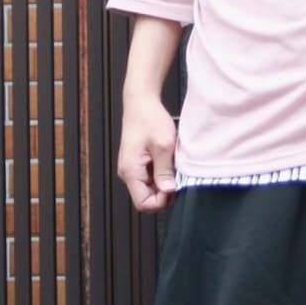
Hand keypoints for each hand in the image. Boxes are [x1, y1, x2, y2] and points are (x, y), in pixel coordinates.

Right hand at [117, 96, 177, 211]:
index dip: (162, 200)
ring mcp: (133, 168)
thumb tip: (169, 191)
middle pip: (147, 198)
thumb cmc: (149, 118)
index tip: (175, 187)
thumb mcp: (163, 146)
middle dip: (165, 192)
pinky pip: (151, 177)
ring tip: (172, 164)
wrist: (141, 101)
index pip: (144, 204)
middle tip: (177, 175)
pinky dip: (162, 173)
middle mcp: (128, 173)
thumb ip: (165, 171)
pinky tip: (168, 160)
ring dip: (165, 181)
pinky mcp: (138, 163)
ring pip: (151, 188)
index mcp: (131, 171)